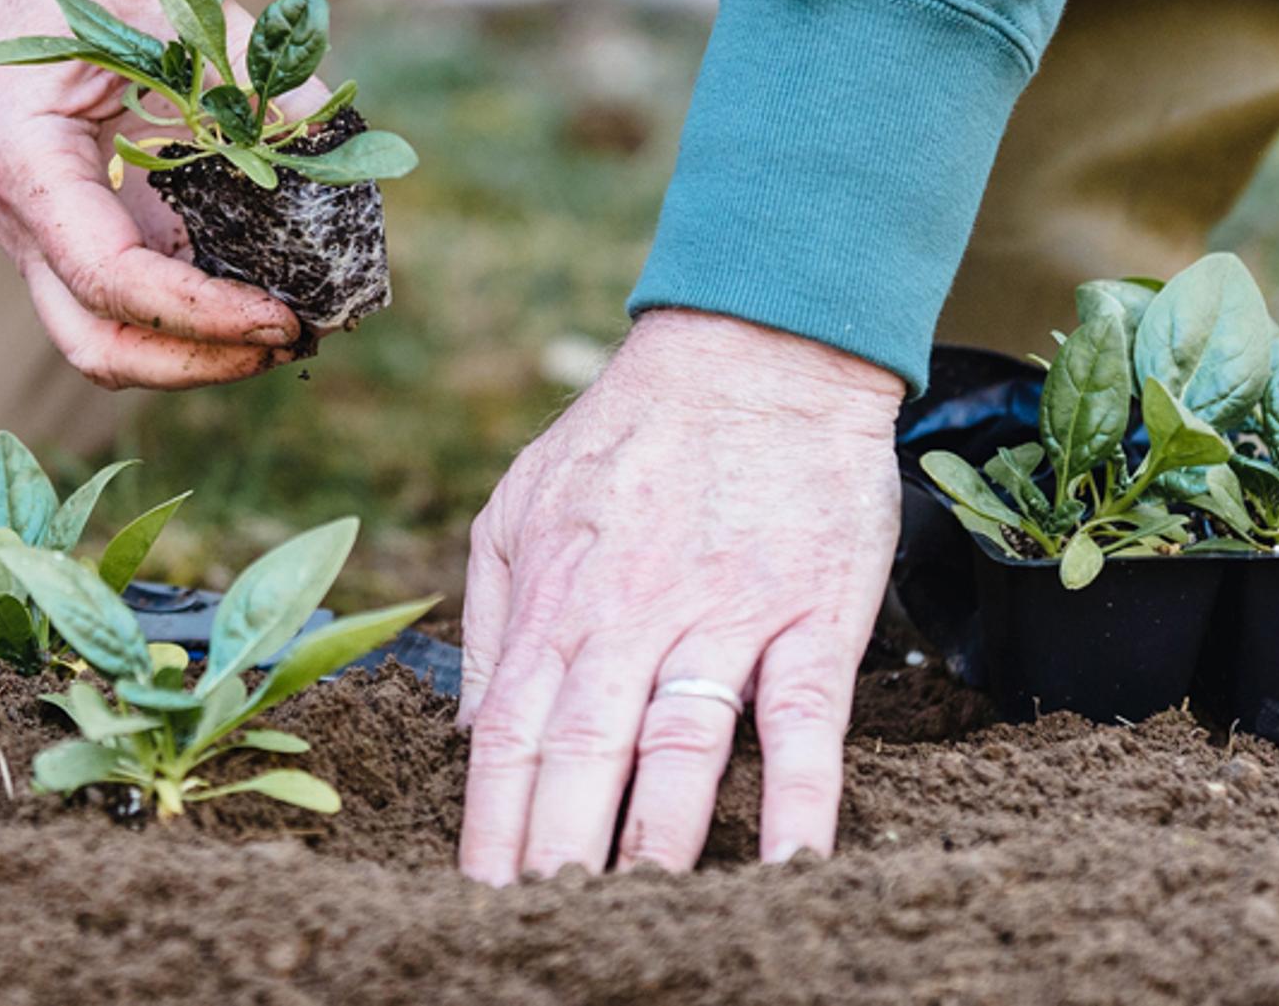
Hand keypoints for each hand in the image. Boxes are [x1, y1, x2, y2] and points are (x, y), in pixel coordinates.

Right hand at [0, 0, 304, 387]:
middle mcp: (20, 210)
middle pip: (93, 340)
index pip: (106, 276)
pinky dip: (195, 313)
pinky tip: (265, 290)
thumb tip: (330, 141)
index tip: (285, 315)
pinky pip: (131, 296)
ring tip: (291, 326)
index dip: (200, 314)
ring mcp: (43, 227)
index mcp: (23, 154)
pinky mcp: (79, 224)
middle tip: (293, 339)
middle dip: (196, 362)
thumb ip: (244, 61)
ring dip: (197, 351)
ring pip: (106, 335)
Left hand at [457, 307, 903, 879]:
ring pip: (679, 748)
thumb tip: (465, 732)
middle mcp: (630, 615)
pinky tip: (786, 869)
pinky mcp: (813, 616)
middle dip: (555, 854)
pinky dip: (798, 800)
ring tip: (635, 919)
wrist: (753, 348)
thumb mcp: (522, 503)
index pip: (508, 733)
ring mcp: (724, 616)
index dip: (491, 823)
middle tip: (540, 929)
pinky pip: (803, 722)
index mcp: (557, 596)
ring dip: (656, 842)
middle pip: (582, 755)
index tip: (479, 898)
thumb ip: (495, 620)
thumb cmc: (631, 432)